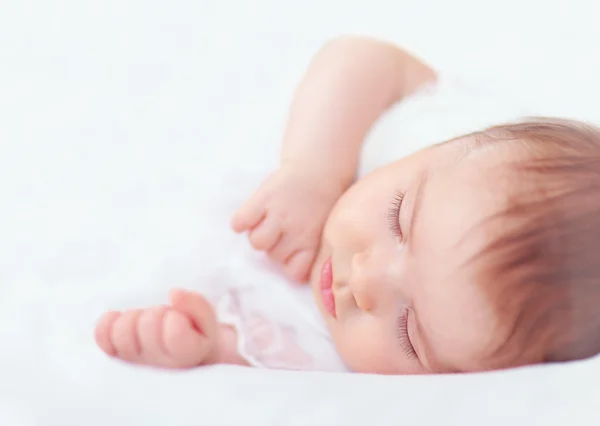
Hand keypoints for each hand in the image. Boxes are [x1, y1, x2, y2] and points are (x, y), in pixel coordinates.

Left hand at [95, 290, 219, 367]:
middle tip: (164, 316)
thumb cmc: (195, 332)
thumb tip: (173, 294)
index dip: (174, 315)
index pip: (173, 332)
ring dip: (134, 318)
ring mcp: (135, 361)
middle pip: (148, 325)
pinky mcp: (116, 356)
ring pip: (123, 331)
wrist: (184, 352)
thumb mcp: (206, 318)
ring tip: (145, 320)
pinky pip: (102, 337)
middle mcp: (159, 364)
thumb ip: (196, 305)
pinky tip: (120, 319)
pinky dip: (108, 323)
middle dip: (157, 313)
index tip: (179, 317)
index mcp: (187, 354)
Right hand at [231, 164, 342, 281]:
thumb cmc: (320, 202)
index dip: (289, 265)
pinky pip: (240, 222)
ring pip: (256, 243)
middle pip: (273, 257)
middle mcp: (296, 230)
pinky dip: (241, 221)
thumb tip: (292, 273)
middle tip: (279, 229)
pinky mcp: (262, 198)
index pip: (294, 273)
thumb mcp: (322, 229)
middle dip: (274, 246)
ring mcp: (278, 214)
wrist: (318, 167)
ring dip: (258, 234)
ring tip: (265, 221)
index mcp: (311, 241)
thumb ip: (308, 249)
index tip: (291, 254)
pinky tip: (251, 214)